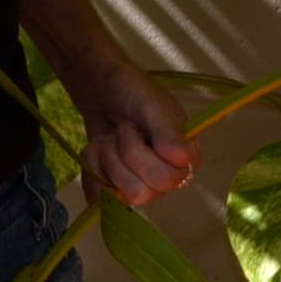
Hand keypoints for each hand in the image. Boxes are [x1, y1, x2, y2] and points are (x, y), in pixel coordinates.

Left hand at [79, 65, 196, 208]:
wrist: (99, 87)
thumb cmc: (130, 90)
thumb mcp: (151, 103)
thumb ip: (166, 131)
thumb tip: (182, 160)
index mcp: (187, 156)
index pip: (169, 178)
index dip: (144, 155)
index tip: (137, 129)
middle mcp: (169, 175)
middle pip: (143, 191)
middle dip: (123, 155)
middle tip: (121, 131)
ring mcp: (143, 182)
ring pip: (122, 193)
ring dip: (107, 158)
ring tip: (110, 137)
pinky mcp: (118, 186)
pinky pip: (101, 194)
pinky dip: (93, 166)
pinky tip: (98, 148)